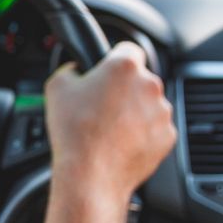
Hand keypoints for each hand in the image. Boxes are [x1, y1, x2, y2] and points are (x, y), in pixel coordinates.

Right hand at [44, 42, 176, 201]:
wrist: (90, 175)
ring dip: (133, 111)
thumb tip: (76, 70)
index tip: (106, 71)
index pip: (127, 48)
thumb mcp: (56, 87)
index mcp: (124, 66)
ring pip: (147, 104)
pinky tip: (120, 142)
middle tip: (100, 106)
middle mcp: (149, 85)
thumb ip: (70, 69)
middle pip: (138, 78)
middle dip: (122, 89)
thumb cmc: (74, 132)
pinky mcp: (167, 136)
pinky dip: (141, 133)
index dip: (113, 59)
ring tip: (108, 128)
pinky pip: (154, 128)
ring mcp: (161, 112)